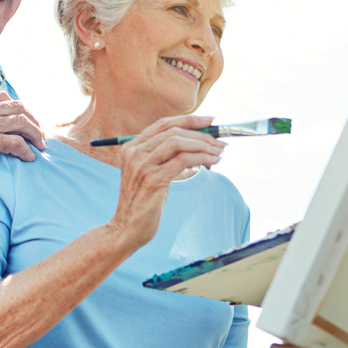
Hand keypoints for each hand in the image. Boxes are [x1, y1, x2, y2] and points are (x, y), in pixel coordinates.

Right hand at [0, 92, 45, 192]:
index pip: (3, 97)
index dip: (20, 108)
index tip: (27, 120)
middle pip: (17, 106)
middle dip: (33, 120)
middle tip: (39, 134)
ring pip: (21, 122)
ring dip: (35, 134)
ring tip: (40, 146)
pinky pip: (17, 142)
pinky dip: (27, 151)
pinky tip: (29, 158)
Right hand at [107, 115, 224, 250]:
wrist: (127, 228)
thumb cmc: (143, 202)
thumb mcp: (148, 173)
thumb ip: (163, 156)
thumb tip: (197, 141)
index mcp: (131, 147)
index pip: (164, 124)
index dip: (189, 120)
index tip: (210, 121)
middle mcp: (134, 152)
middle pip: (174, 131)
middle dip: (202, 134)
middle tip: (220, 142)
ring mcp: (142, 165)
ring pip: (179, 143)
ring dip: (204, 145)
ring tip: (219, 152)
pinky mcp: (153, 180)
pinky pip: (183, 160)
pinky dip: (202, 158)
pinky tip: (212, 162)